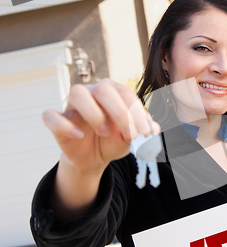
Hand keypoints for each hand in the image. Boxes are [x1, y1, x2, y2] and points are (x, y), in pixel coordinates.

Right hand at [42, 78, 159, 172]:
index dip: (137, 113)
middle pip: (104, 89)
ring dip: (94, 113)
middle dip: (120, 113)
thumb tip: (155, 128)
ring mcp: (72, 105)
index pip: (126, 93)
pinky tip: (78, 135)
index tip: (145, 133)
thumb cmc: (114, 140)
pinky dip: (64, 125)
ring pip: (77, 93)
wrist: (94, 157)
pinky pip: (51, 115)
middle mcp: (93, 92)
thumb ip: (144, 131)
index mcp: (114, 92)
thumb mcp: (132, 138)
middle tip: (130, 135)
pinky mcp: (56, 120)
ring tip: (105, 132)